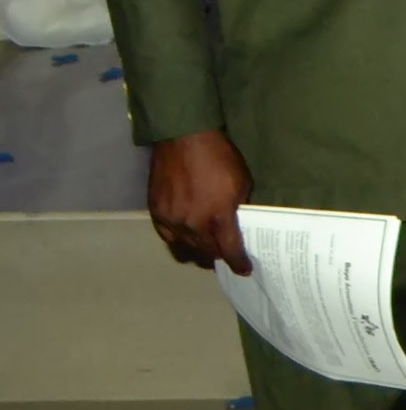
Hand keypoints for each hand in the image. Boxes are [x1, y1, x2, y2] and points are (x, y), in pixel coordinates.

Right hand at [146, 129, 253, 272]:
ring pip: (185, 249)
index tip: (244, 270)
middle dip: (219, 257)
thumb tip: (236, 224)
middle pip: (206, 253)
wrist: (183, 139)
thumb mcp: (241, 182)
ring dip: (198, 252)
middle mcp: (192, 225)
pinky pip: (168, 238)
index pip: (229, 250)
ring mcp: (171, 221)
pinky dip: (180, 240)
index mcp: (217, 217)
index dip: (238, 263)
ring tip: (207, 248)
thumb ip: (238, 207)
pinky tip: (187, 235)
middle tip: (226, 256)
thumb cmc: (219, 157)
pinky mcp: (156, 214)